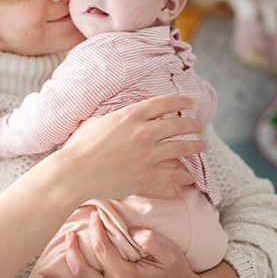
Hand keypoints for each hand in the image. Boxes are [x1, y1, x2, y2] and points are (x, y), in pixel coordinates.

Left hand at [39, 211, 202, 277]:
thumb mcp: (170, 253)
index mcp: (126, 277)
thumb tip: (129, 230)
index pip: (101, 249)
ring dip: (61, 271)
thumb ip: (150, 239)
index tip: (94, 216)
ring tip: (47, 259)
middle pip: (82, 268)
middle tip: (71, 230)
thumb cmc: (177, 274)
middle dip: (73, 247)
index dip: (95, 230)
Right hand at [58, 94, 206, 204]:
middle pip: (178, 124)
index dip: (181, 101)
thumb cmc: (79, 148)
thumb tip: (120, 117)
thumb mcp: (96, 122)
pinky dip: (185, 175)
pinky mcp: (148, 175)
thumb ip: (114, 118)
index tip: (190, 101)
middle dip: (193, 124)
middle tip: (199, 126)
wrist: (74, 173)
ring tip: (202, 146)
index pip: (164, 103)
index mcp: (130, 115)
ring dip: (195, 146)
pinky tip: (191, 176)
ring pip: (182, 147)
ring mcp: (148, 154)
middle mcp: (144, 132)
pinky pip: (175, 175)